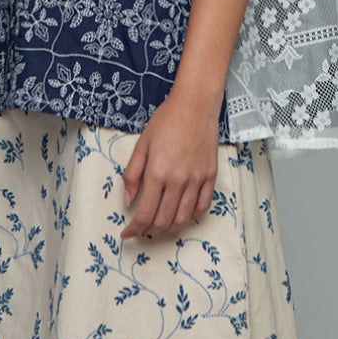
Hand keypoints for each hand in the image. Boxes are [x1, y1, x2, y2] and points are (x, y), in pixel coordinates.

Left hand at [120, 88, 219, 239]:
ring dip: (169, 228)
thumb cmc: (166, 120)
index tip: (126, 234)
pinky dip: (191, 217)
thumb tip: (129, 199)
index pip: (145, 214)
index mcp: (157, 172)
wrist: (195, 104)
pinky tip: (182, 215)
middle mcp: (178, 180)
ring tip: (158, 225)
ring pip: (183, 218)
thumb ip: (133, 173)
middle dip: (149, 231)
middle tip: (140, 229)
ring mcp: (197, 179)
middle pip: (163, 220)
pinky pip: (202, 206)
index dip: (134, 229)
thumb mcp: (142, 143)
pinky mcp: (210, 176)